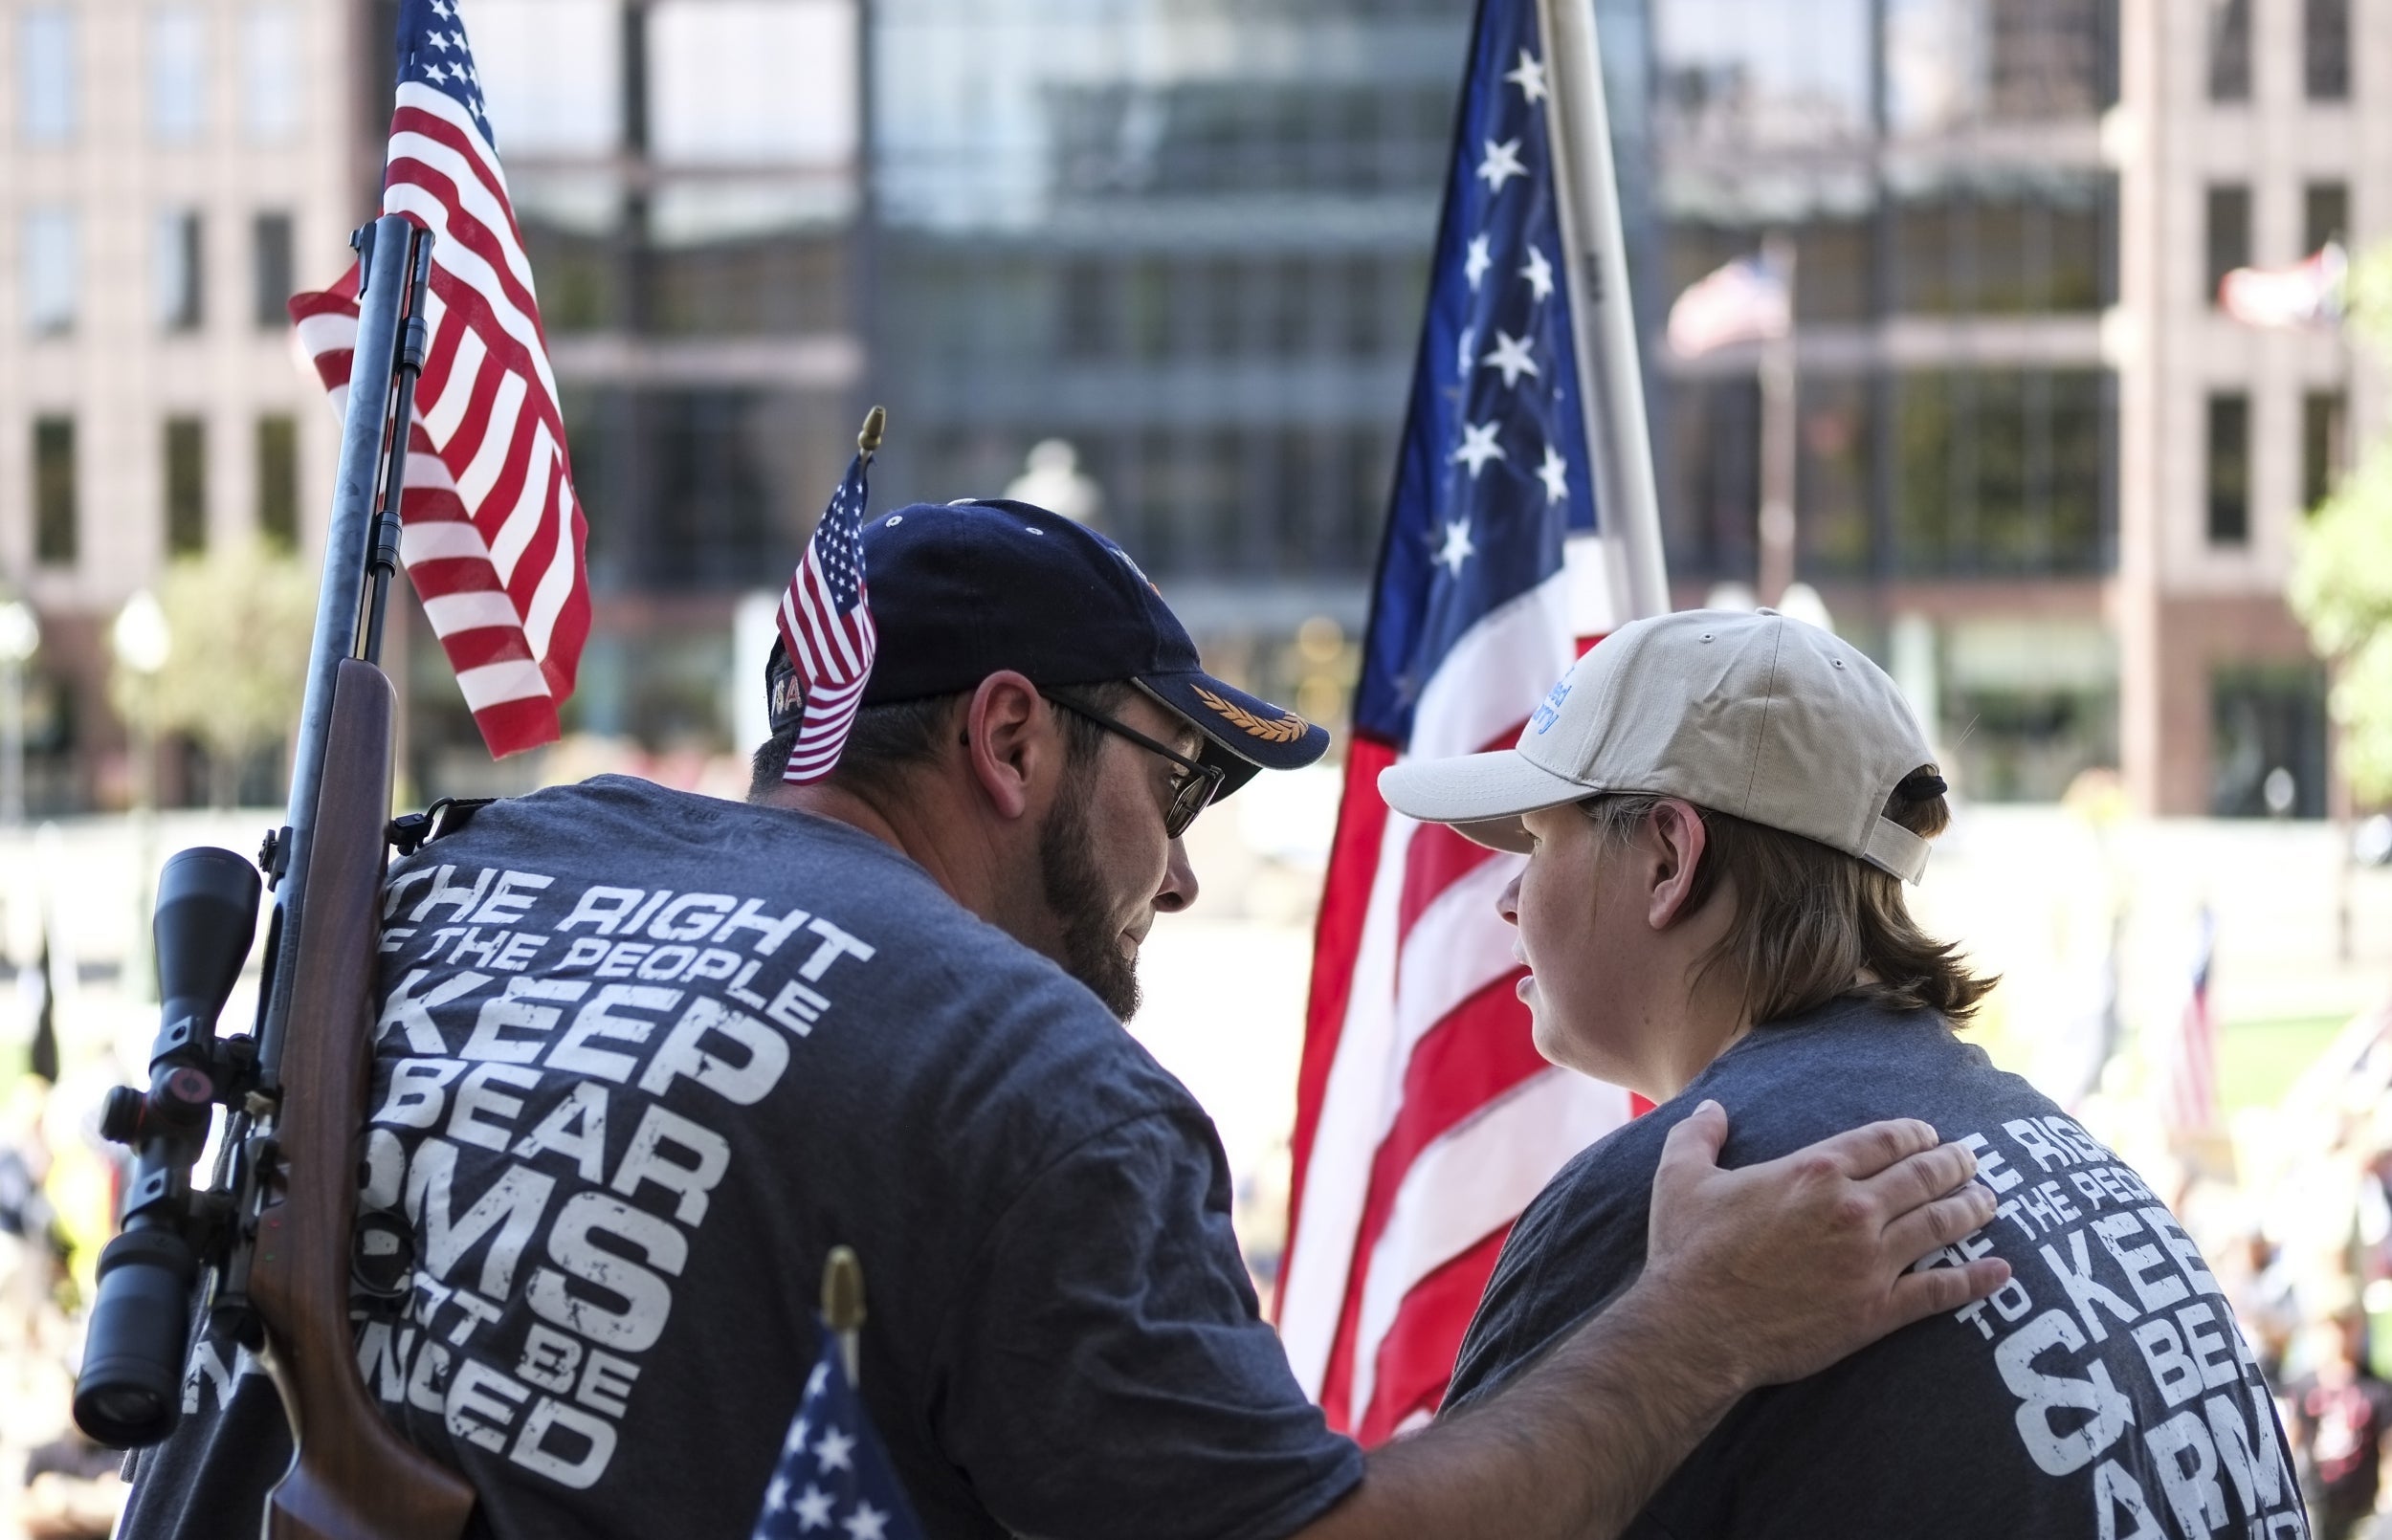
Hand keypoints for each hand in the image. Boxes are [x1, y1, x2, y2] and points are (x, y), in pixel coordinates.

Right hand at [1632, 1101, 2008, 1393]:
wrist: (1696, 1327)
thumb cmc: (1688, 1252)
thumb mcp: (1680, 1179)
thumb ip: (1697, 1136)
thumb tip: (1711, 1110)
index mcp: (1814, 1171)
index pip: (1884, 1140)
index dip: (1914, 1133)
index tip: (1929, 1134)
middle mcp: (1852, 1209)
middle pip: (1923, 1176)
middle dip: (1954, 1163)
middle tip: (1973, 1160)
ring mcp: (1871, 1261)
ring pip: (1940, 1225)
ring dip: (1972, 1209)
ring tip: (1990, 1201)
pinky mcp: (1877, 1310)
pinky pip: (1940, 1292)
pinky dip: (1977, 1281)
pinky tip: (2001, 1272)